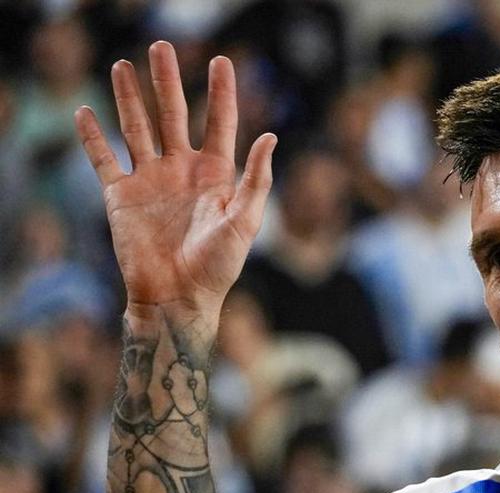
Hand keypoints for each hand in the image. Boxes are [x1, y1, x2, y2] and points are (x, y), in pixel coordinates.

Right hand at [74, 41, 275, 321]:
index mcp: (216, 174)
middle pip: (173, 114)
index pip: (220, 122)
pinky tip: (85, 112)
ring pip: (136, 127)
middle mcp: (182, 170)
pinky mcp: (122, 196)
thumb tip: (271, 136)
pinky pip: (103, 159)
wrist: (179, 298)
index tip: (220, 61)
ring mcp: (151, 180)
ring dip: (128, 97)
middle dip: (167, 81)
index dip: (221, 92)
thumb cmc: (219, 266)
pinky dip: (92, 136)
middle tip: (161, 46)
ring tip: (122, 64)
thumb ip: (256, 179)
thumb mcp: (246, 222)